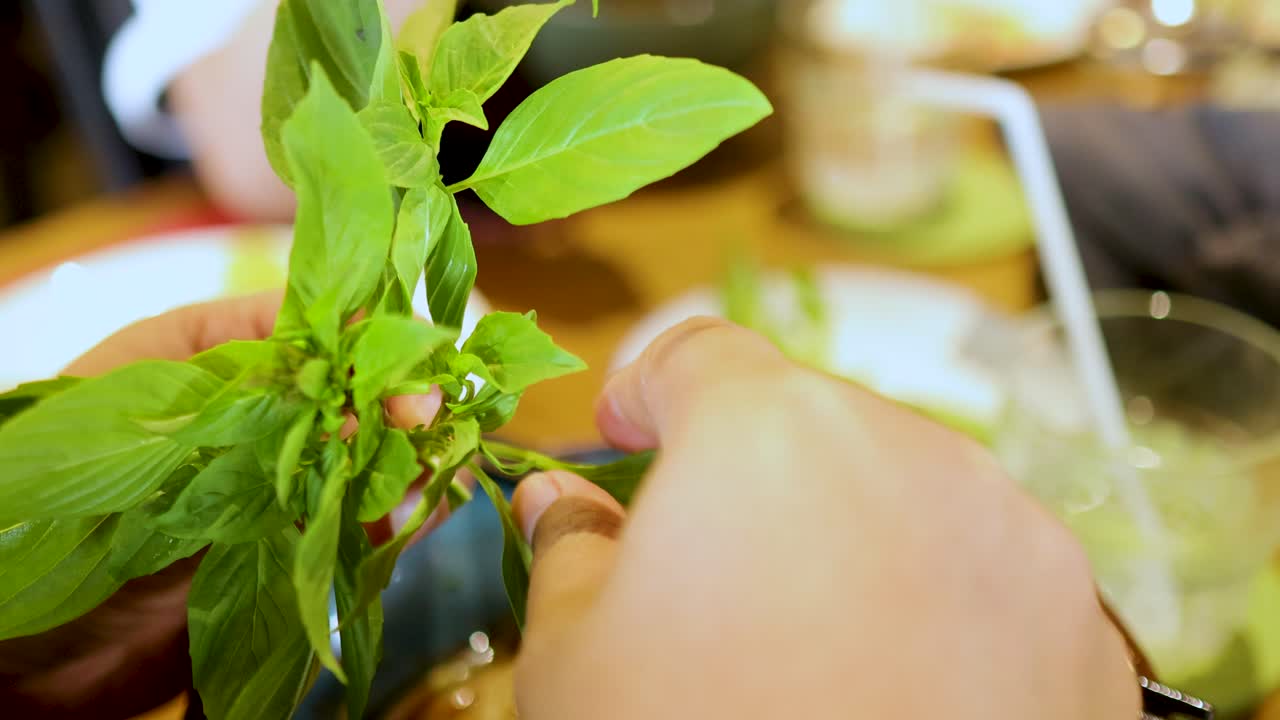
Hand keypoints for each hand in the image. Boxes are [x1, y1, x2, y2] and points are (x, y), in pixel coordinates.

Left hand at [0, 292, 444, 718]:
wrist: (13, 653)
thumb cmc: (39, 503)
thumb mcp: (139, 415)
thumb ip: (245, 388)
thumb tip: (351, 376)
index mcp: (206, 359)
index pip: (305, 327)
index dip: (361, 337)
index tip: (404, 353)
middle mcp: (248, 419)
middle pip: (346, 393)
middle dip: (392, 400)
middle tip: (427, 416)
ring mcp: (269, 489)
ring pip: (362, 460)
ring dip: (402, 459)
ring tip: (434, 466)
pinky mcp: (283, 557)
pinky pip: (354, 528)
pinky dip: (396, 518)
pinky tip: (421, 509)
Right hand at [511, 318, 1139, 719]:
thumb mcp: (577, 659)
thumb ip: (568, 550)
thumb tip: (559, 502)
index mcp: (764, 431)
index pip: (697, 353)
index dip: (648, 388)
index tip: (627, 433)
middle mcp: (904, 447)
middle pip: (810, 420)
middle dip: (753, 472)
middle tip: (711, 571)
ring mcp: (1007, 528)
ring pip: (905, 488)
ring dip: (851, 530)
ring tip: (813, 640)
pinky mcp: (1076, 612)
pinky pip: (984, 567)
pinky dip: (937, 597)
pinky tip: (900, 680)